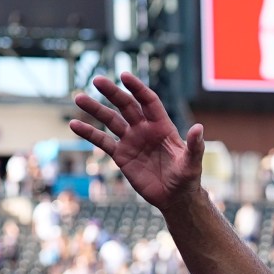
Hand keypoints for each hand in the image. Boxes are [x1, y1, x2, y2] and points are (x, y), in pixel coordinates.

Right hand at [69, 73, 205, 213]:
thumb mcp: (191, 163)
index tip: (124, 76)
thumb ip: (194, 146)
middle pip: (126, 106)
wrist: (174, 197)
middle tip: (97, 80)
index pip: (148, 101)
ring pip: (111, 121)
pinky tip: (74, 125)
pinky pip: (103, 142)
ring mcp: (131, 141)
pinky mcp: (121, 155)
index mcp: (162, 126)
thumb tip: (198, 128)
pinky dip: (89, 134)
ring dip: (95, 110)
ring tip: (79, 98)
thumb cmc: (187, 178)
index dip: (137, 89)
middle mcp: (144, 129)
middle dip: (112, 93)